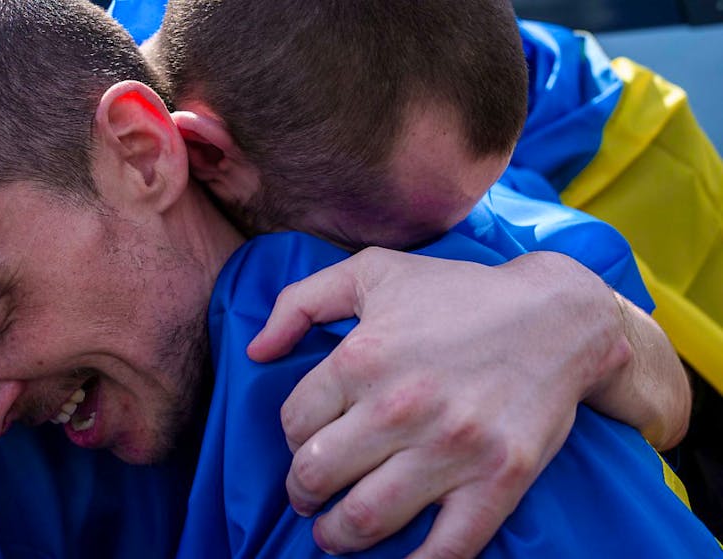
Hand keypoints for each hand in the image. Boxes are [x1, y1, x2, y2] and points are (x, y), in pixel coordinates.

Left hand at [248, 247, 636, 557]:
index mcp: (362, 357)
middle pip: (317, 474)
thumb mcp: (371, 271)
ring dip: (336, 536)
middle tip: (307, 495)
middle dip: (301, 492)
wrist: (558, 316)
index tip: (305, 441)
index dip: (291, 437)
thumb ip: (299, 302)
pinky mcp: (498, 480)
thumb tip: (256, 352)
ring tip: (334, 534)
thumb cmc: (456, 292)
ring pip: (364, 517)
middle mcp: (401, 406)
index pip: (293, 422)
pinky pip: (446, 547)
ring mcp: (451, 448)